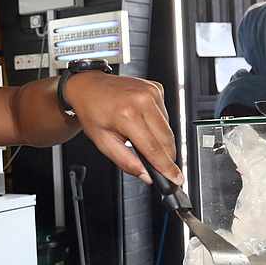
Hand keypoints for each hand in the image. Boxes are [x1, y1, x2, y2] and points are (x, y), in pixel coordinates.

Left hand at [65, 72, 182, 185]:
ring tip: (139, 135)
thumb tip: (146, 175)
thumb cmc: (92, 111)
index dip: (166, 167)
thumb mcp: (102, 141)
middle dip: (166, 157)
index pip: (153, 149)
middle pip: (166, 140)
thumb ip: (126, 161)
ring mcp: (151, 92)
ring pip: (168, 128)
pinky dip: (158, 124)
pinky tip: (142, 121)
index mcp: (127, 114)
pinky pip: (165, 115)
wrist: (89, 86)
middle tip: (158, 165)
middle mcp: (142, 101)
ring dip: (160, 139)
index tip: (175, 178)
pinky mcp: (157, 88)